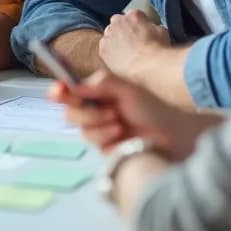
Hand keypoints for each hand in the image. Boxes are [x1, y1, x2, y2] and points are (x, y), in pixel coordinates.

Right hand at [48, 70, 202, 159]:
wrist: (172, 133)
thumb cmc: (152, 107)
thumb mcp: (127, 89)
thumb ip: (101, 83)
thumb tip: (74, 86)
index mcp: (98, 93)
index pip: (70, 91)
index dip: (60, 90)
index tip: (58, 91)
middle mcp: (95, 111)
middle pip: (70, 112)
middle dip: (87, 113)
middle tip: (108, 111)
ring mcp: (99, 130)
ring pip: (81, 129)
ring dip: (100, 125)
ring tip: (120, 123)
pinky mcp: (104, 146)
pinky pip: (93, 142)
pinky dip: (106, 136)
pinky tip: (122, 134)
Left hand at [99, 10, 172, 79]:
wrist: (147, 66)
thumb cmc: (157, 49)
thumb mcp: (163, 32)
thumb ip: (153, 27)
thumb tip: (152, 30)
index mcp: (134, 15)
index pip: (134, 16)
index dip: (138, 25)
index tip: (141, 32)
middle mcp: (118, 22)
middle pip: (118, 23)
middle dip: (124, 30)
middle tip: (133, 43)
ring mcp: (108, 35)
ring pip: (110, 36)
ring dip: (116, 42)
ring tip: (127, 54)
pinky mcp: (103, 49)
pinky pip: (105, 49)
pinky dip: (110, 54)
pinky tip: (120, 61)